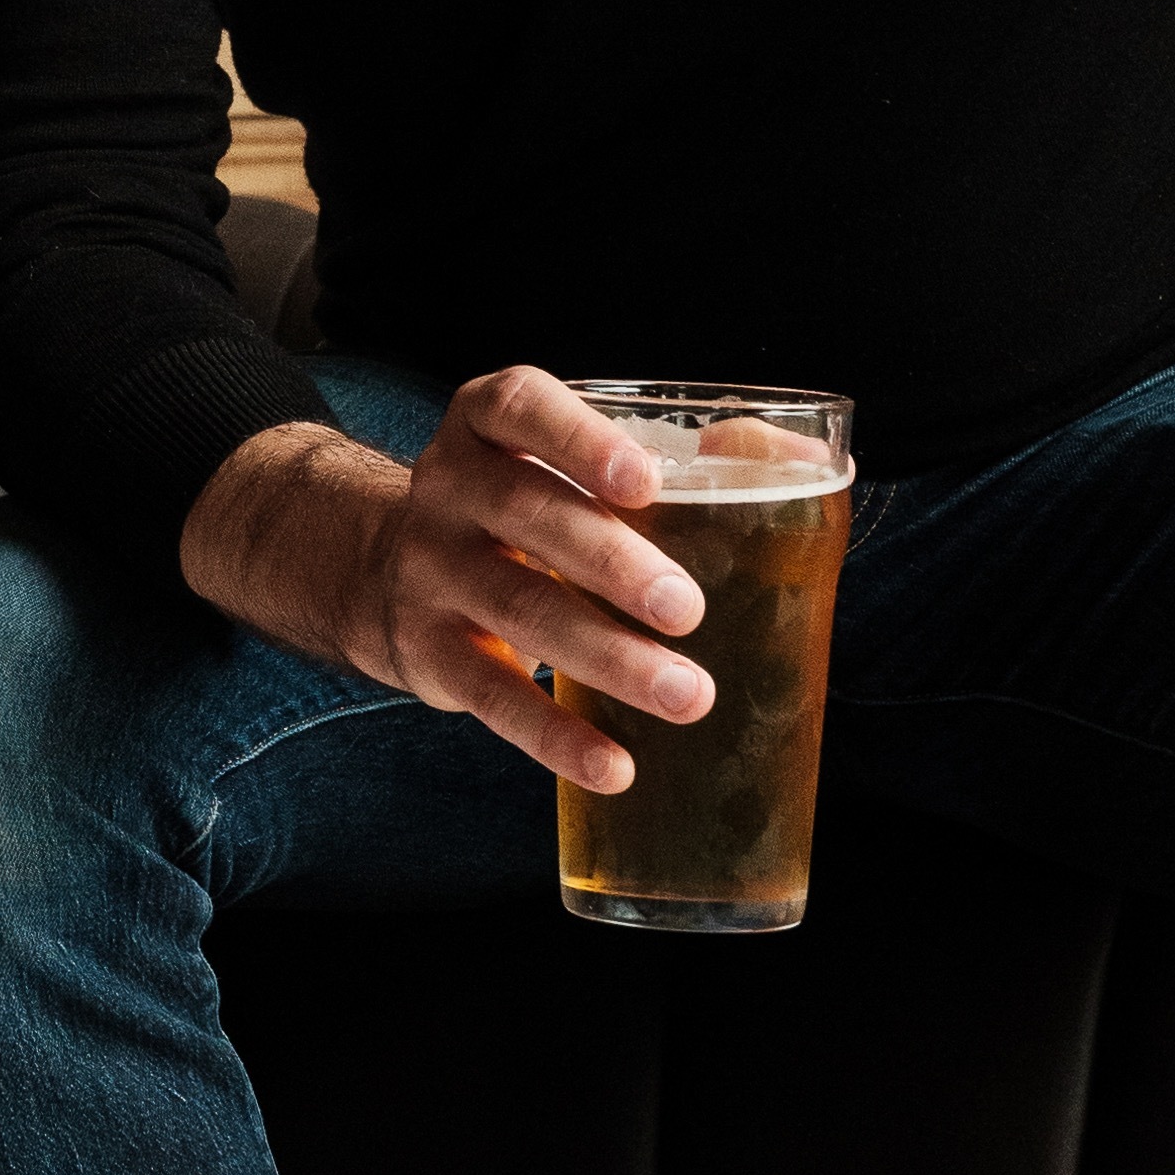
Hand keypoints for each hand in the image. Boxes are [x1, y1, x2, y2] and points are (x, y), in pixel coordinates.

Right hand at [176, 371, 712, 788]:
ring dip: (608, 657)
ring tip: (688, 696)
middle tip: (688, 610)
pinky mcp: (427, 650)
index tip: (647, 481)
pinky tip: (614, 765)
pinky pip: (492, 696)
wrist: (385, 569)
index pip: (518, 408)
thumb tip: (789, 460)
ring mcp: (429, 569)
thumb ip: (671, 455)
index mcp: (484, 424)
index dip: (580, 440)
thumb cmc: (524, 506)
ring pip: (518, 609)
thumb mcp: (560, 459)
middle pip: (527, 514)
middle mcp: (447, 488)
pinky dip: (555, 736)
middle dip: (612, 563)